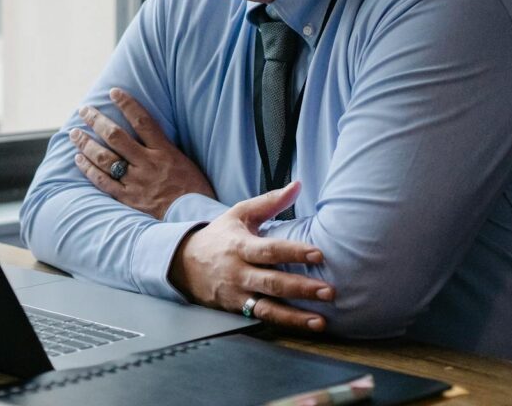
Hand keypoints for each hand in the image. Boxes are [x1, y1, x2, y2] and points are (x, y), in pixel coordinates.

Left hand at [70, 88, 214, 219]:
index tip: (113, 92)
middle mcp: (148, 164)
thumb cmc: (194, 191)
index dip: (127, 104)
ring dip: (86, 143)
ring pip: (105, 158)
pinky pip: (103, 182)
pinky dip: (89, 169)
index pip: (143, 121)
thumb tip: (147, 132)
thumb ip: (165, 148)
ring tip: (75, 133)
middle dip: (97, 120)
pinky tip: (79, 159)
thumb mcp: (185, 162)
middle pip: (116, 136)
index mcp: (165, 152)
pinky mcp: (128, 199)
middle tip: (84, 110)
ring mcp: (136, 182)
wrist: (194, 220)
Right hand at [170, 182, 333, 331]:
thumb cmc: (219, 236)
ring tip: (321, 321)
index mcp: (240, 245)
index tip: (319, 254)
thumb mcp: (239, 214)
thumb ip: (270, 202)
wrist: (182, 264)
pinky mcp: (236, 309)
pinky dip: (285, 323)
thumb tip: (297, 185)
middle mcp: (238, 272)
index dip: (294, 252)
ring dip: (295, 316)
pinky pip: (262, 317)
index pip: (269, 250)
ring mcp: (237, 293)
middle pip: (272, 282)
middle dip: (300, 288)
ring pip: (267, 307)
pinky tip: (307, 325)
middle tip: (329, 291)